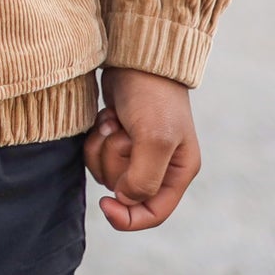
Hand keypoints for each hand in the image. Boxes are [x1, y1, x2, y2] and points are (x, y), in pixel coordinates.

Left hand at [82, 65, 200, 232]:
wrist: (135, 55)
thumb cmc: (152, 95)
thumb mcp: (154, 139)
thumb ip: (143, 178)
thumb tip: (125, 200)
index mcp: (178, 171)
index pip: (154, 213)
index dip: (129, 218)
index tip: (106, 205)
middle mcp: (159, 165)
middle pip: (124, 191)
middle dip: (115, 162)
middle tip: (123, 133)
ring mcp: (136, 151)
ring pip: (106, 173)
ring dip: (103, 147)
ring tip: (115, 121)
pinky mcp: (117, 136)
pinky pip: (96, 155)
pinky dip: (96, 138)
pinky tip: (107, 117)